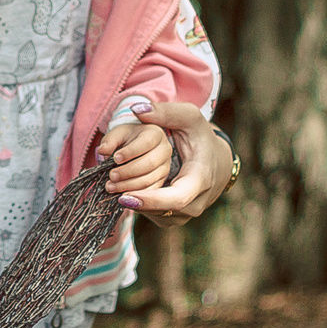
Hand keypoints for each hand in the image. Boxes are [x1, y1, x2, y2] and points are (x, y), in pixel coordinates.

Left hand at [95, 121, 171, 197]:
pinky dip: (135, 195)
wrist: (137, 147)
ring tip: (111, 187)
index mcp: (155, 134)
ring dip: (129, 186)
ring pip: (149, 179)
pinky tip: (121, 196)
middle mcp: (164, 150)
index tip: (115, 158)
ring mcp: (165, 167)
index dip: (130, 152)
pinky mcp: (161, 181)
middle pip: (149, 163)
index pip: (145, 143)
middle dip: (128, 172)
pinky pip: (150, 191)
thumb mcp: (118, 134)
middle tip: (111, 176)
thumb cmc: (127, 139)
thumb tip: (102, 151)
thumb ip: (110, 141)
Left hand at [121, 102, 232, 225]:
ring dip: (132, 203)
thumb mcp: (189, 119)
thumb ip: (164, 112)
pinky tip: (124, 188)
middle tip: (109, 186)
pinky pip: (153, 214)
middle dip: (133, 199)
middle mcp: (195, 203)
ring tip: (112, 185)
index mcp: (200, 180)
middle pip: (160, 209)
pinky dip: (138, 204)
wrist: (217, 163)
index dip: (150, 200)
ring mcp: (185, 215)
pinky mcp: (174, 218)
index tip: (124, 196)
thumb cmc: (201, 138)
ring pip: (154, 214)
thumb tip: (137, 109)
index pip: (176, 199)